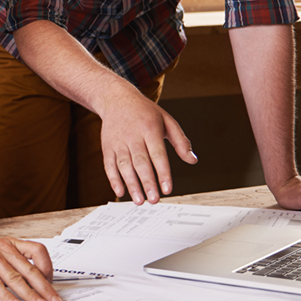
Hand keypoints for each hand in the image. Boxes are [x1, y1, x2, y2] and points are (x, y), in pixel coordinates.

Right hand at [0, 237, 63, 300]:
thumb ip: (10, 263)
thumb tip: (32, 281)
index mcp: (8, 243)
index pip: (37, 250)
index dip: (48, 267)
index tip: (52, 284)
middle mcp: (0, 247)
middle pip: (30, 268)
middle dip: (45, 287)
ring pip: (15, 278)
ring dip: (30, 294)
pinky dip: (8, 296)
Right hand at [98, 88, 196, 204]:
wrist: (116, 99)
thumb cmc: (145, 112)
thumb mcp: (167, 120)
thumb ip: (181, 141)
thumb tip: (192, 160)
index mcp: (150, 129)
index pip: (158, 154)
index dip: (163, 173)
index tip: (167, 189)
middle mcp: (133, 136)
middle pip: (140, 163)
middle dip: (147, 183)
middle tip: (154, 200)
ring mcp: (118, 142)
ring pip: (124, 166)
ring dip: (131, 185)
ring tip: (139, 200)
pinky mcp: (107, 147)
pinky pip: (109, 165)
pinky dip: (113, 179)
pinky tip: (120, 191)